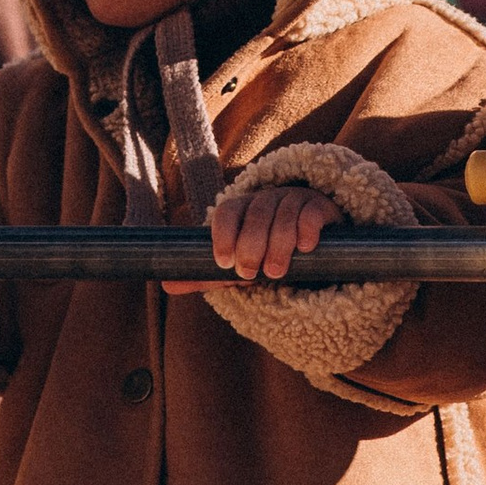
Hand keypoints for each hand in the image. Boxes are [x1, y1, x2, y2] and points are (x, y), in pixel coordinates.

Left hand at [183, 186, 344, 289]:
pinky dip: (307, 229)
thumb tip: (166, 285)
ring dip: (278, 244)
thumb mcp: (236, 262)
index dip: (223, 234)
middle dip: (251, 244)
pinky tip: (306, 248)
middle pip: (255, 215)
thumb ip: (206, 273)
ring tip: (276, 272)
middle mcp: (266, 199)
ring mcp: (293, 200)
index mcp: (241, 208)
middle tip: (250, 273)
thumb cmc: (263, 250)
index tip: (224, 262)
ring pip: (283, 214)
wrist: (308, 238)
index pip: (227, 212)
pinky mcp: (319, 207)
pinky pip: (311, 212)